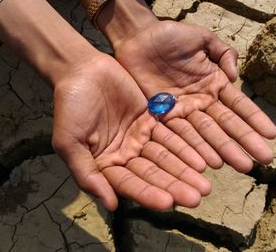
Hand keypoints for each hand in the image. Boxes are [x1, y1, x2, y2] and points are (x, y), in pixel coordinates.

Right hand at [52, 54, 211, 210]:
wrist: (82, 70)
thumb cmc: (70, 106)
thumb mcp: (70, 142)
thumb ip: (87, 173)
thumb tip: (111, 205)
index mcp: (106, 165)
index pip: (129, 183)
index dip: (148, 193)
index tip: (168, 203)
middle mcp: (125, 155)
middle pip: (153, 173)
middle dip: (174, 185)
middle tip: (197, 198)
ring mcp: (140, 137)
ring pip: (166, 156)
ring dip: (185, 170)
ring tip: (205, 184)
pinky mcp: (152, 120)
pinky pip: (171, 134)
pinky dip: (185, 146)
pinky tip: (201, 158)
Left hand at [114, 20, 275, 172]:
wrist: (138, 38)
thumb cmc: (170, 36)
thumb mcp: (202, 38)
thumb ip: (223, 53)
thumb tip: (236, 77)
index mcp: (213, 83)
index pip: (238, 104)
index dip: (254, 118)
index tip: (271, 134)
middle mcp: (201, 101)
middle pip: (226, 124)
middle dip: (245, 141)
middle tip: (265, 160)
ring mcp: (182, 110)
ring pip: (206, 133)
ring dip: (223, 149)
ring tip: (243, 165)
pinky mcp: (162, 115)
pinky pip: (179, 133)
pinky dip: (193, 148)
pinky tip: (209, 162)